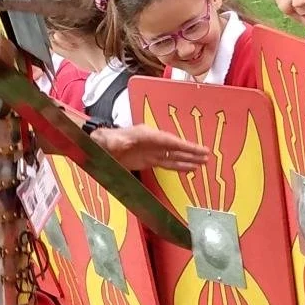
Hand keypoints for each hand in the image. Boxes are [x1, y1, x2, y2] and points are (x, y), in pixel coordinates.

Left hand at [89, 121, 210, 172]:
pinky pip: (166, 163)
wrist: (96, 146)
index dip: (184, 146)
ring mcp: (150, 151)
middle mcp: (151, 141)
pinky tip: (189, 169)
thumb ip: (115, 142)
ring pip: (173, 156)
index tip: (198, 149)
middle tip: (207, 155)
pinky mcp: (148, 160)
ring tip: (204, 163)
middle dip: (191, 152)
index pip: (169, 141)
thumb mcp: (107, 141)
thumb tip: (120, 143)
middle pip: (175, 147)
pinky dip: (178, 166)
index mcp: (146, 135)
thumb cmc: (102, 142)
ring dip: (188, 159)